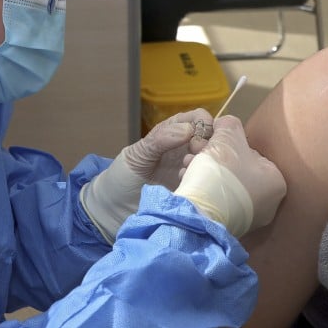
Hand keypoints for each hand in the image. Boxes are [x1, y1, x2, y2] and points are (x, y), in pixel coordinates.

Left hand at [80, 108, 213, 242]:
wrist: (115, 210)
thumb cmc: (123, 176)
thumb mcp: (138, 154)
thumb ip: (160, 139)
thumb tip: (189, 129)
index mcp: (172, 132)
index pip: (198, 118)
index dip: (204, 123)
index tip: (199, 136)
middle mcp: (186, 148)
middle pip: (211, 138)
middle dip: (208, 145)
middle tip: (195, 156)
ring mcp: (191, 169)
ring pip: (212, 159)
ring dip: (205, 163)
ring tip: (187, 171)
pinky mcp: (193, 189)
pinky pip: (207, 181)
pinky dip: (203, 180)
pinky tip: (186, 184)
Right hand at [174, 116, 285, 237]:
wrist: (200, 212)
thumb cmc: (221, 171)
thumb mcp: (227, 134)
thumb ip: (230, 124)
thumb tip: (225, 124)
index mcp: (276, 181)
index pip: (251, 153)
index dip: (227, 144)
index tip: (209, 143)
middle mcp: (270, 204)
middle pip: (236, 170)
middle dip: (213, 158)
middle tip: (195, 153)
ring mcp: (250, 219)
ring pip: (224, 185)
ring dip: (205, 172)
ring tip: (188, 167)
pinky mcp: (230, 227)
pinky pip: (217, 201)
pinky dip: (203, 190)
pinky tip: (189, 182)